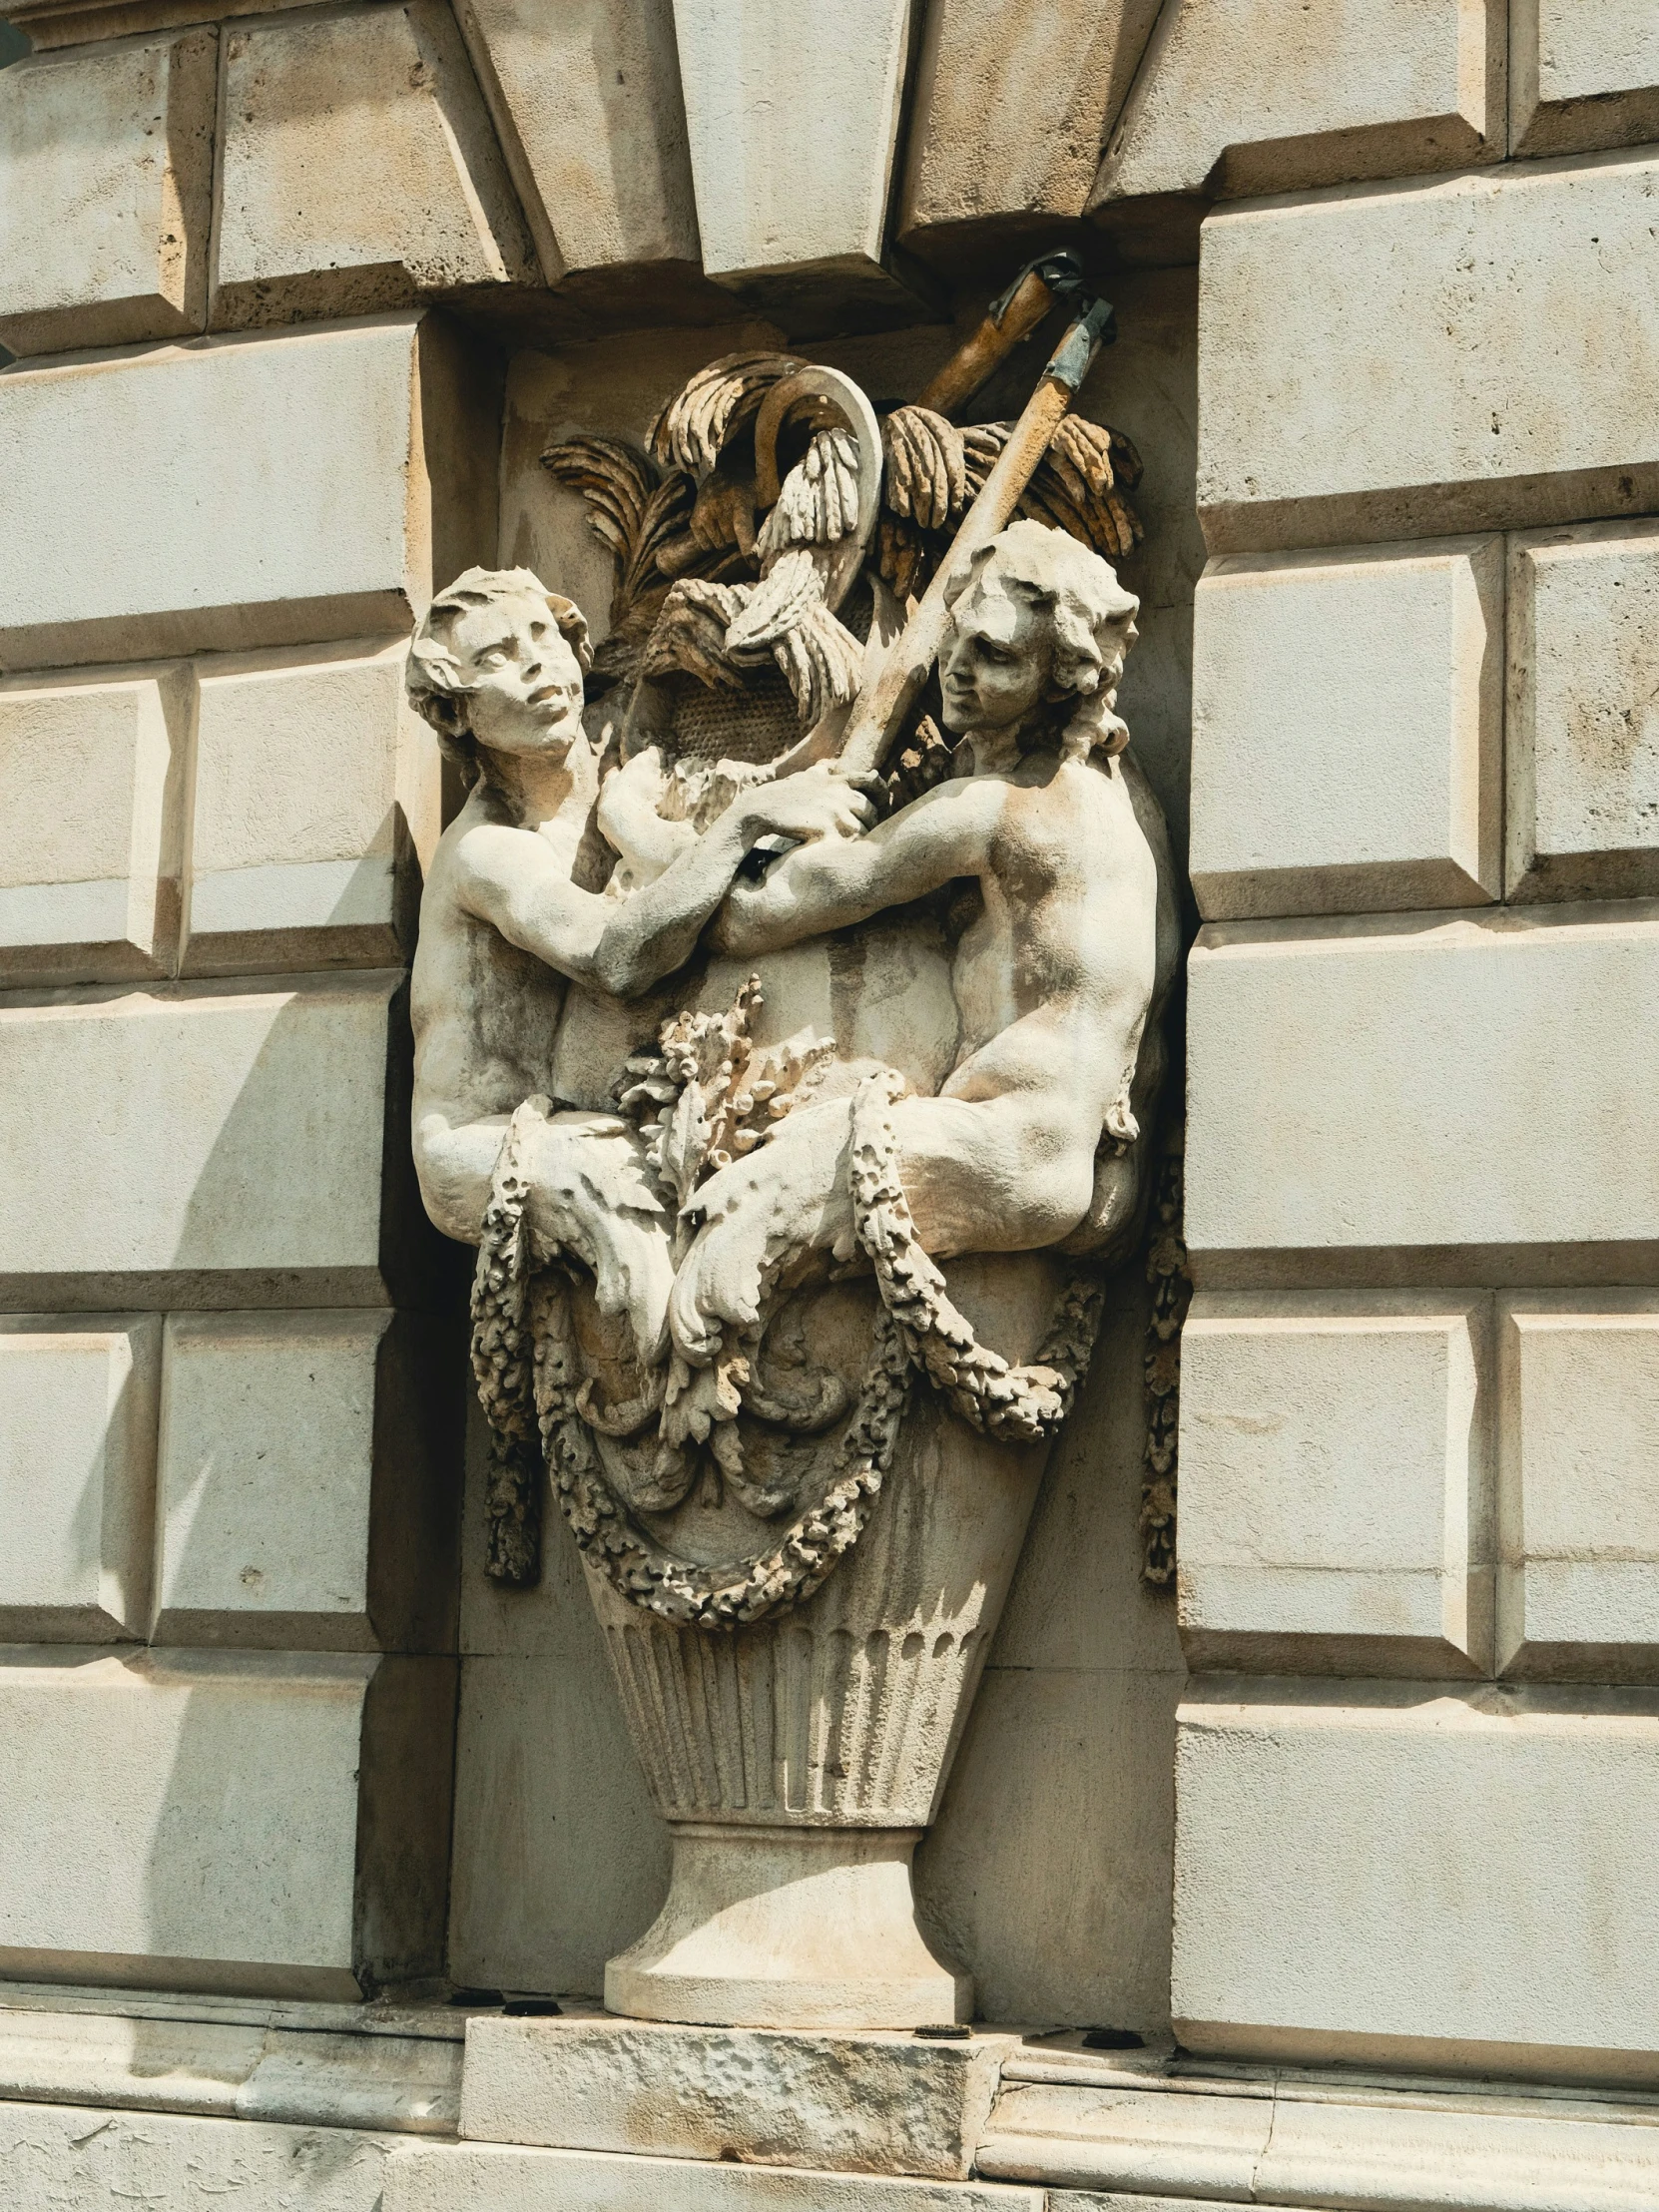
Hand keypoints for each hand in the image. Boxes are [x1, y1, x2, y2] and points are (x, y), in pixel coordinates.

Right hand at [744, 763, 873, 844]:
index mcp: (836, 780)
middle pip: (871, 811)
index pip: (872, 782)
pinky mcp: (827, 829)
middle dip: (869, 823)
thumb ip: (820, 772)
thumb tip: (827, 765)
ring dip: (861, 839)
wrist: (759, 810)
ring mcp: (834, 811)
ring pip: (864, 829)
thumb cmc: (781, 796)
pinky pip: (850, 842)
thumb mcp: (803, 778)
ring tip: (851, 847)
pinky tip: (842, 854)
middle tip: (862, 835)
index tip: (880, 806)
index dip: (881, 794)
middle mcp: (839, 793)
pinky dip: (850, 849)